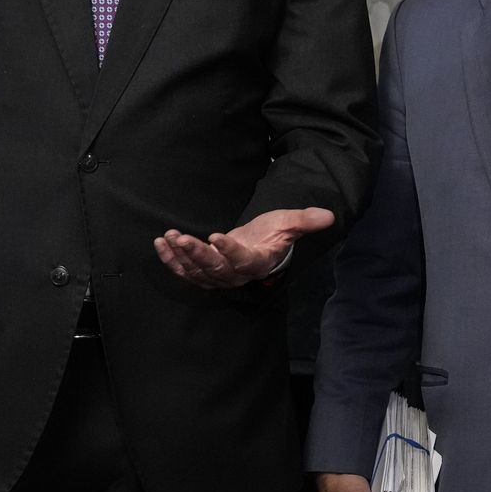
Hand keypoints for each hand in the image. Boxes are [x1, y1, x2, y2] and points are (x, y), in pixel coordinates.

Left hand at [153, 206, 333, 288]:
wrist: (260, 244)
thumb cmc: (274, 233)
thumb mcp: (290, 223)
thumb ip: (306, 221)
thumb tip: (329, 216)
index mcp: (257, 263)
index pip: (242, 261)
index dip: (229, 251)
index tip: (216, 236)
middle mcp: (236, 275)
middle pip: (215, 270)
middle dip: (197, 255)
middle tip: (183, 238)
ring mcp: (218, 276)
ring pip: (197, 272)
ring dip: (181, 256)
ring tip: (170, 237)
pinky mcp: (204, 272)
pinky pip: (184, 271)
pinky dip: (170, 260)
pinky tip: (161, 243)